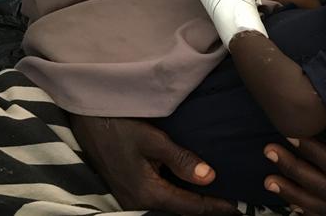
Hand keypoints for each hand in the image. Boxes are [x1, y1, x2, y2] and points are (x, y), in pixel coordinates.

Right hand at [69, 115, 238, 214]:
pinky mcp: (126, 190)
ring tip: (216, 198)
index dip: (216, 208)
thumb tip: (209, 177)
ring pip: (168, 206)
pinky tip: (189, 188)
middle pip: (180, 211)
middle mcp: (138, 202)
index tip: (238, 209)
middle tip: (231, 205)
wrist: (86, 118)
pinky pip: (158, 198)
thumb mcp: (152, 139)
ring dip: (191, 203)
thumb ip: (181, 160)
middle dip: (205, 208)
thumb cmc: (119, 123)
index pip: (190, 207)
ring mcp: (130, 198)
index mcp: (147, 192)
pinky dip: (177, 196)